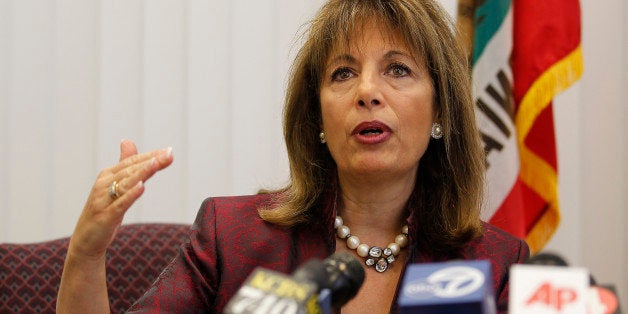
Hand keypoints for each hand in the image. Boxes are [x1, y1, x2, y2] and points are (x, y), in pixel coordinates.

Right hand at [68, 139, 173, 259]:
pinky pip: (119, 204)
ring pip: (126, 183)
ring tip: (156, 164)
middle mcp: (103, 184)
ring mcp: (103, 200)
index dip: (151, 156)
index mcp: (107, 175)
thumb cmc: (103, 211)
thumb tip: (128, 141)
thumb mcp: (115, 186)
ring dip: (142, 173)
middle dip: (151, 161)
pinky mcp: (105, 216)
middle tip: (169, 155)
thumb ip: (124, 165)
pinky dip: (130, 195)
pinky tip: (142, 187)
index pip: (132, 162)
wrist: (86, 241)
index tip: (169, 151)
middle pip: (131, 170)